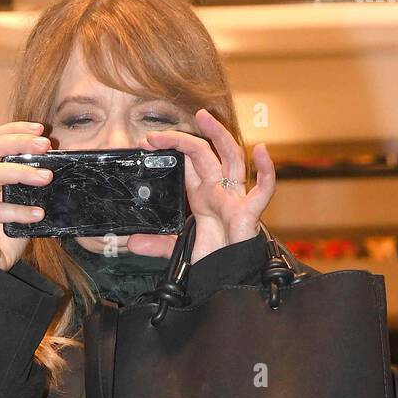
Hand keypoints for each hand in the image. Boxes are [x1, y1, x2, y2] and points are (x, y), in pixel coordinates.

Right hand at [0, 121, 53, 269]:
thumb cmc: (5, 233)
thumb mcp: (21, 203)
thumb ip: (29, 185)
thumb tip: (55, 167)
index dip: (15, 130)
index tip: (40, 130)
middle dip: (19, 143)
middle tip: (46, 146)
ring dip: (21, 172)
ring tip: (46, 177)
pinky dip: (17, 211)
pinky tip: (37, 214)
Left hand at [126, 108, 275, 263]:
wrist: (229, 279)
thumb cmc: (214, 258)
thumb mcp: (179, 249)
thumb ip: (158, 244)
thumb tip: (132, 243)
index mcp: (203, 196)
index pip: (188, 163)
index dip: (171, 149)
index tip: (147, 143)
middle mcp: (219, 192)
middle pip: (205, 154)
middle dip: (185, 138)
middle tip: (159, 131)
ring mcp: (235, 199)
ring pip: (231, 159)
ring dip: (219, 137)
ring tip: (204, 119)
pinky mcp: (250, 214)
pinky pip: (263, 189)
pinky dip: (265, 170)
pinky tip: (260, 151)